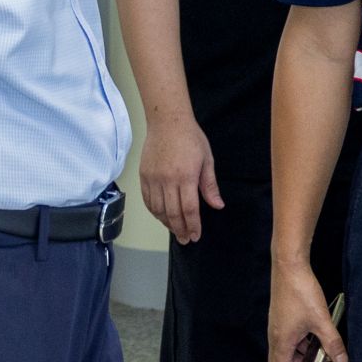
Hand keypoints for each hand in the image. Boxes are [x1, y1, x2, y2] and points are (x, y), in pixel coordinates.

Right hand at [139, 114, 222, 244]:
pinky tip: (162, 217)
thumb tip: (217, 205)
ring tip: (176, 230)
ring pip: (158, 210)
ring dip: (167, 223)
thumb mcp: (207, 160)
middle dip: (181, 230)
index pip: (189, 209)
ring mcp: (153, 178)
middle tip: (186, 239)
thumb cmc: (190, 138)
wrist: (167, 122)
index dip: (193, 225)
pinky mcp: (144, 176)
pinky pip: (147, 200)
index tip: (196, 235)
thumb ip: (210, 185)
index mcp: (186, 176)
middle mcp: (167, 180)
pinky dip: (154, 212)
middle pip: (172, 213)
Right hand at [268, 261, 346, 361]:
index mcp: (282, 342)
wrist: (289, 265)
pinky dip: (302, 347)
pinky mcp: (283, 318)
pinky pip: (291, 341)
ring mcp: (279, 327)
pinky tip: (318, 344)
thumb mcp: (321, 321)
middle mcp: (276, 337)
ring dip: (302, 361)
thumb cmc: (301, 293)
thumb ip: (332, 343)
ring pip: (288, 352)